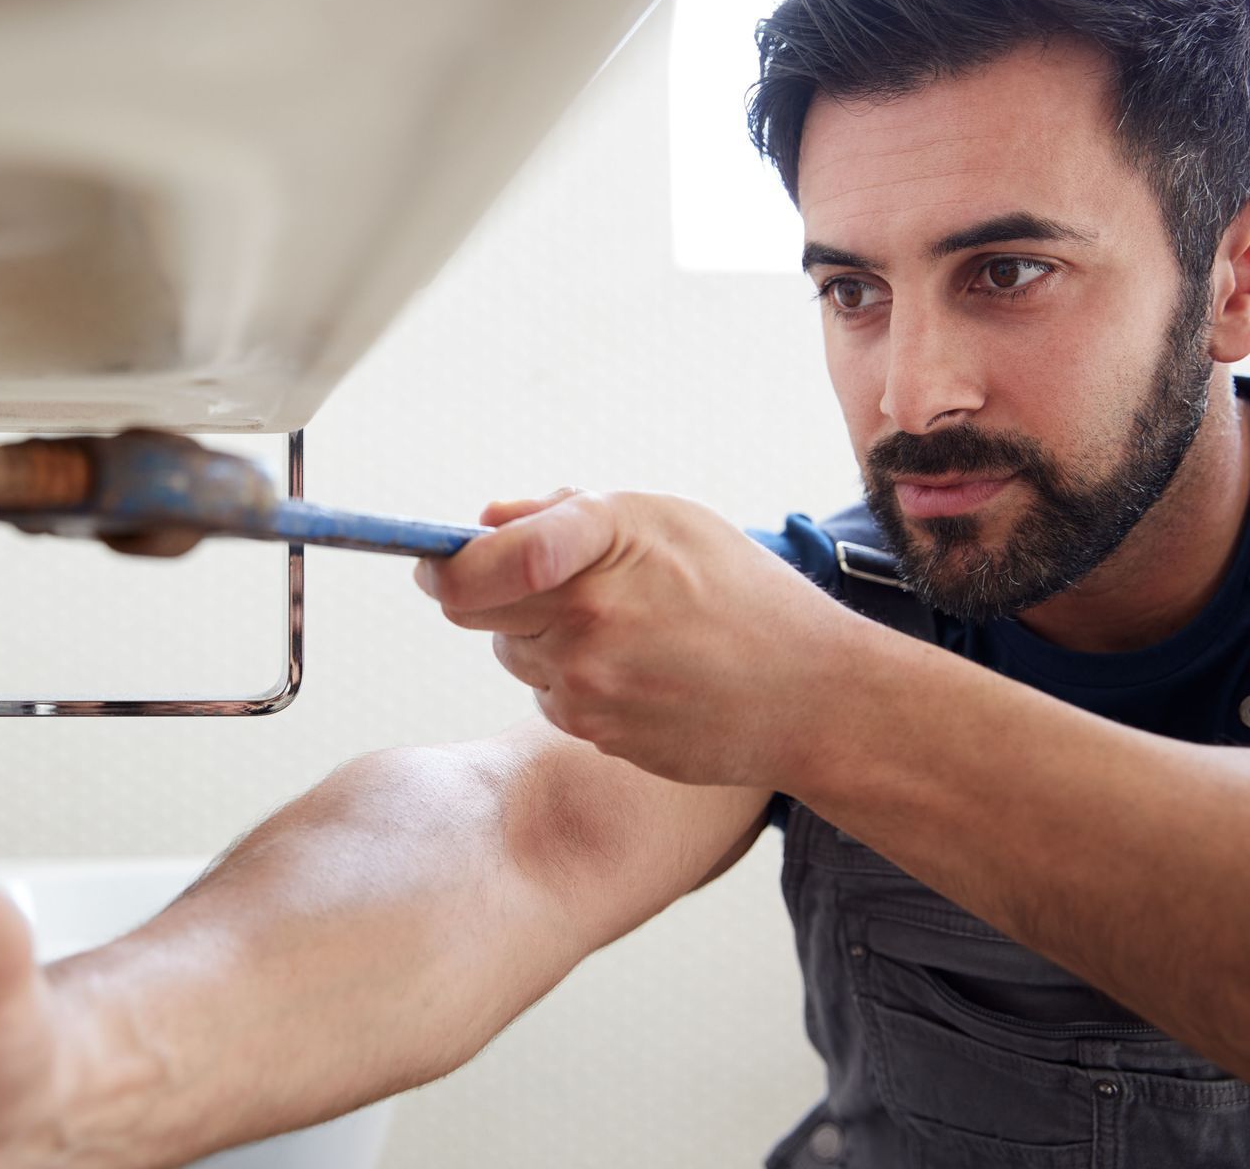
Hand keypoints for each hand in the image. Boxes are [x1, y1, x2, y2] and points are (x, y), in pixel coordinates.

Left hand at [415, 489, 872, 788]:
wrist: (813, 696)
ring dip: (540, 635)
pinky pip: (549, 695)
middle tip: (554, 580)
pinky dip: (573, 679)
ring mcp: (586, 685)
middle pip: (473, 608)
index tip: (437, 561)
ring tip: (624, 626)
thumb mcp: (665, 519)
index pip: (480, 562)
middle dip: (492, 589)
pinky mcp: (593, 733)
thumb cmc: (744, 594)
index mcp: (601, 547)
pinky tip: (638, 669)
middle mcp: (586, 619)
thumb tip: (484, 520)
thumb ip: (562, 516)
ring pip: (511, 652)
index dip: (445, 562)